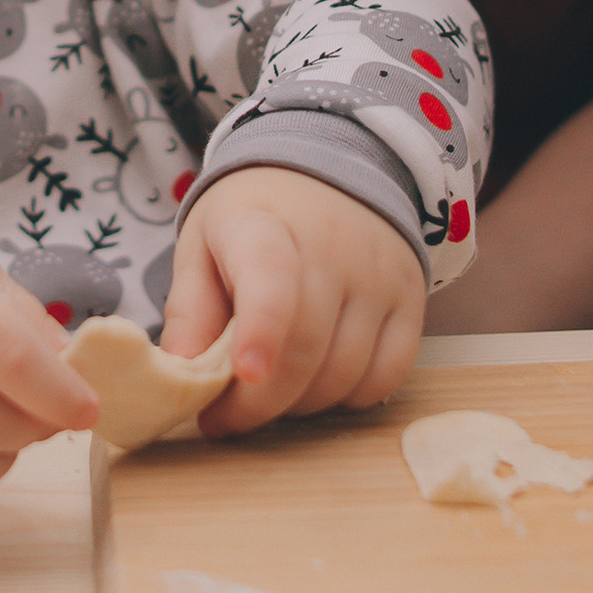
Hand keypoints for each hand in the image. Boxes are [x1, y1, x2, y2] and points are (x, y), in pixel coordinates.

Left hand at [160, 166, 423, 435]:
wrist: (324, 174)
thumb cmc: (252, 220)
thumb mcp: (202, 245)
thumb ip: (190, 309)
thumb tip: (180, 374)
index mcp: (262, 226)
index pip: (270, 279)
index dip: (261, 331)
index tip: (245, 372)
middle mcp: (331, 248)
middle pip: (305, 348)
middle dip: (259, 403)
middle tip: (224, 418)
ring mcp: (379, 276)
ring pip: (345, 373)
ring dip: (300, 405)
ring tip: (266, 394)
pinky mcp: (411, 301)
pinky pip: (386, 376)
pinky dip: (348, 398)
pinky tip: (316, 385)